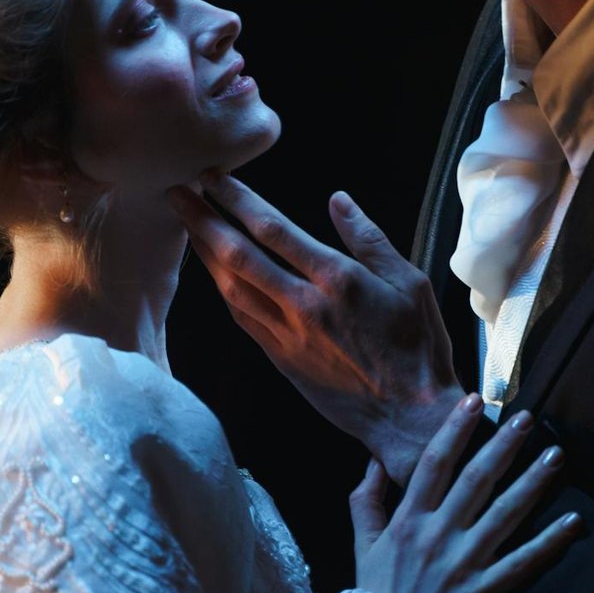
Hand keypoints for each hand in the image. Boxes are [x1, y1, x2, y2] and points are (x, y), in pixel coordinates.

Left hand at [169, 172, 463, 484]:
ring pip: (231, 288)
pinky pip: (241, 318)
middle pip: (237, 256)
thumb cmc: (417, 345)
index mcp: (337, 280)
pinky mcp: (281, 359)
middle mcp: (303, 306)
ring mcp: (287, 336)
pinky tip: (215, 273)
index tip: (214, 177)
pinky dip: (223, 290)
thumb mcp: (409, 280)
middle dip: (202, 221)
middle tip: (176, 193)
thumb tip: (338, 201)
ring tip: (188, 225)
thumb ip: (369, 238)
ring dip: (204, 253)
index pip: (273, 229)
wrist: (408, 415)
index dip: (237, 200)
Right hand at [350, 394, 583, 592]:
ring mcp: (463, 564)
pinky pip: (522, 562)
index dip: (455, 430)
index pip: (434, 464)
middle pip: (476, 480)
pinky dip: (550, 542)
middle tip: (528, 417)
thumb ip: (365, 500)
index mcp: (408, 520)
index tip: (475, 401)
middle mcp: (437, 536)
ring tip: (556, 455)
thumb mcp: (362, 544)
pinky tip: (573, 521)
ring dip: (533, 482)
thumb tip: (374, 461)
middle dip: (503, 445)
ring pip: (505, 514)